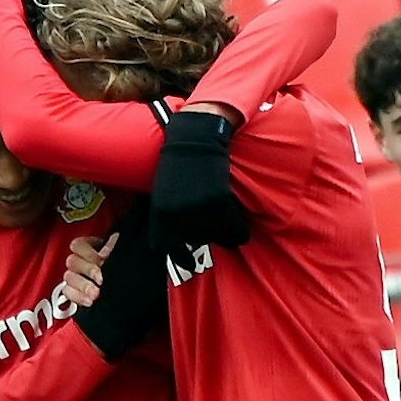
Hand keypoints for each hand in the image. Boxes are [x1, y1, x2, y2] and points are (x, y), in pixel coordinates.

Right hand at [70, 226, 167, 360]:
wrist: (138, 306)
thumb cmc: (135, 280)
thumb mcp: (130, 261)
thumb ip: (118, 250)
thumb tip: (110, 248)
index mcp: (96, 250)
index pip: (79, 244)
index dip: (88, 251)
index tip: (102, 259)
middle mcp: (85, 263)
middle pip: (73, 260)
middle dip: (88, 269)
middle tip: (102, 278)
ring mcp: (78, 279)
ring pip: (69, 277)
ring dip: (84, 285)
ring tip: (97, 293)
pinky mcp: (76, 294)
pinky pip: (68, 293)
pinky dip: (78, 297)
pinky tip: (91, 302)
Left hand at [150, 109, 249, 269]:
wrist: (195, 137)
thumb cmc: (178, 162)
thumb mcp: (162, 191)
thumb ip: (170, 216)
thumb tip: (186, 243)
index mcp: (159, 213)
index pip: (162, 246)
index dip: (179, 256)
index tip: (191, 263)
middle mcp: (176, 215)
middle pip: (196, 241)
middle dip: (206, 235)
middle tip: (211, 220)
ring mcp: (197, 209)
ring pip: (219, 237)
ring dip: (224, 231)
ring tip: (222, 212)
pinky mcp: (219, 202)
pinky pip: (234, 229)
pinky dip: (239, 229)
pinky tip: (240, 224)